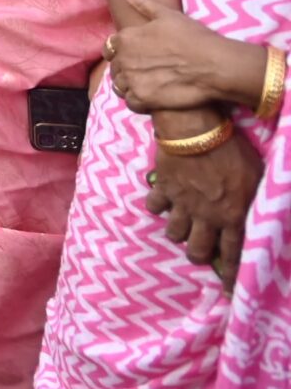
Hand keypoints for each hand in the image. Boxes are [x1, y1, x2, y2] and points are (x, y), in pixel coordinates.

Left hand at [113, 0, 264, 112]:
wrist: (215, 65)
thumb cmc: (193, 37)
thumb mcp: (166, 14)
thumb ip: (141, 2)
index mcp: (125, 38)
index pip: (110, 49)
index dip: (122, 53)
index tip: (137, 56)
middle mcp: (124, 59)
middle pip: (115, 69)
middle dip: (127, 70)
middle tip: (149, 72)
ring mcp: (132, 80)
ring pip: (120, 87)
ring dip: (131, 86)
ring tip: (151, 84)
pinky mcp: (144, 99)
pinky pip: (131, 103)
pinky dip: (139, 101)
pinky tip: (153, 96)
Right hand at [146, 117, 261, 286]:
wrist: (195, 130)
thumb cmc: (234, 151)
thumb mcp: (258, 177)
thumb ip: (257, 200)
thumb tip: (268, 214)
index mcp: (233, 217)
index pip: (234, 254)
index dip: (231, 276)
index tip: (229, 292)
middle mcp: (206, 217)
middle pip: (198, 250)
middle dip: (200, 255)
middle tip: (201, 250)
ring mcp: (181, 204)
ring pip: (175, 233)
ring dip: (179, 233)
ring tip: (182, 226)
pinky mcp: (163, 188)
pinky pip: (154, 205)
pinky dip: (157, 206)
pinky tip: (162, 202)